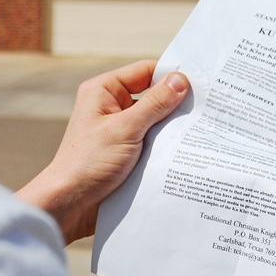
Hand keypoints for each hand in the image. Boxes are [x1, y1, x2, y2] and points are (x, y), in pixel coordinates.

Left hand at [15, 60, 189, 243]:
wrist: (70, 204)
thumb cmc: (88, 163)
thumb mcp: (126, 129)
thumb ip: (154, 104)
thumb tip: (180, 80)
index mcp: (104, 91)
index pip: (145, 71)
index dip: (171, 75)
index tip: (199, 82)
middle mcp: (111, 107)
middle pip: (152, 96)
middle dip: (175, 104)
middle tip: (205, 108)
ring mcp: (118, 130)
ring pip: (154, 121)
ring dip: (171, 128)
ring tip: (199, 130)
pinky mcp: (125, 152)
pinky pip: (151, 141)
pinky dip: (165, 145)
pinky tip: (184, 151)